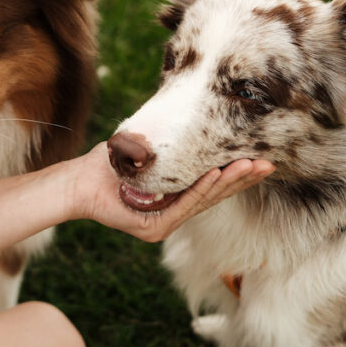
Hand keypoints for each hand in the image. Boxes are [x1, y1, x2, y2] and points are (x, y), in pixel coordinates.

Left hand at [69, 143, 273, 241]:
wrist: (77, 180)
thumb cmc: (107, 163)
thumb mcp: (145, 150)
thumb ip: (169, 145)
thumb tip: (191, 117)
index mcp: (174, 199)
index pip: (212, 187)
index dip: (236, 174)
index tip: (259, 158)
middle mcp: (173, 214)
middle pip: (215, 196)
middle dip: (242, 178)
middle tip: (268, 164)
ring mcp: (165, 224)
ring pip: (204, 200)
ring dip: (228, 181)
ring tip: (249, 166)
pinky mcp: (154, 229)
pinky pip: (183, 206)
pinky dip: (202, 189)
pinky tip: (217, 174)